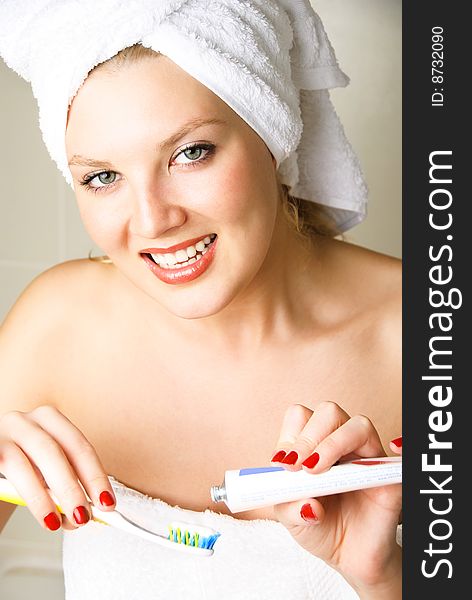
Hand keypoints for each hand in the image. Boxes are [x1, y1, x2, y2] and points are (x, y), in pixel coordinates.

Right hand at [0, 405, 114, 530]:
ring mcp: (4, 432)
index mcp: (49, 419)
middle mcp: (26, 421)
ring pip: (27, 463)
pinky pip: (11, 470)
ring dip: (48, 496)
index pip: (79, 446)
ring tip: (59, 522)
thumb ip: (63, 483)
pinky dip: (31, 496)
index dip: (95, 475)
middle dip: (73, 487)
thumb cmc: (18, 464)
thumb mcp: (43, 469)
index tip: (107, 502)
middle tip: (84, 515)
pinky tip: (42, 515)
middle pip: (56, 452)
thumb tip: (87, 511)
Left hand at [271, 402, 401, 597]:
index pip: (301, 417)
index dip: (290, 436)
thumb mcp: (291, 518)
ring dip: (334, 444)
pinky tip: (368, 469)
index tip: (283, 463)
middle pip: (328, 412)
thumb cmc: (319, 528)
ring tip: (318, 470)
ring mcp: (366, 455)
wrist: (349, 556)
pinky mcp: (388, 474)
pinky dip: (388, 452)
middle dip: (309, 437)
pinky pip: (396, 456)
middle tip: (300, 467)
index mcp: (313, 445)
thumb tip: (307, 503)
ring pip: (358, 425)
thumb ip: (289, 506)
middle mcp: (340, 443)